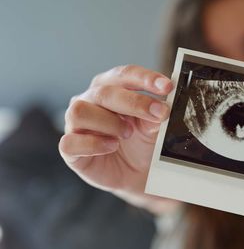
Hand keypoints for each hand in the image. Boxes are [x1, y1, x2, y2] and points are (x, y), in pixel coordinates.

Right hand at [59, 65, 178, 212]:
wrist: (135, 174)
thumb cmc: (141, 143)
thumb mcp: (152, 128)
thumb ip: (154, 117)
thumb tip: (160, 110)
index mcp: (111, 87)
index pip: (124, 74)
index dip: (145, 78)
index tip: (167, 87)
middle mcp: (90, 100)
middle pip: (104, 92)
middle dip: (135, 102)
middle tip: (159, 114)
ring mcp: (76, 124)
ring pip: (80, 111)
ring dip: (110, 122)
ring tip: (128, 133)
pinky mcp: (70, 148)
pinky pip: (71, 142)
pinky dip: (94, 144)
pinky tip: (112, 146)